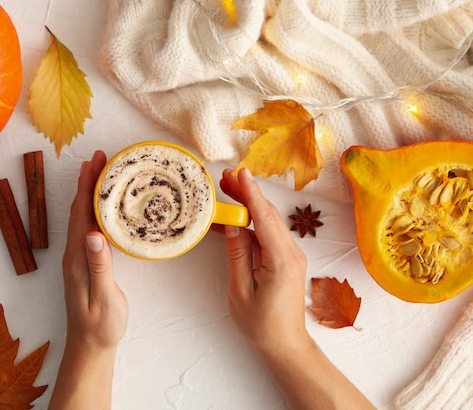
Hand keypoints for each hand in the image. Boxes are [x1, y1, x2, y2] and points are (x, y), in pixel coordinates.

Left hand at [62, 150, 127, 350]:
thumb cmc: (99, 325)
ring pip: (84, 217)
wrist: (89, 346)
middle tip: (101, 157)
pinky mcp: (86, 263)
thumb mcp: (103, 298)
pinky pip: (90, 228)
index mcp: (78, 257)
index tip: (95, 162)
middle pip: (80, 210)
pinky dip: (96, 210)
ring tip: (102, 173)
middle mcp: (75, 253)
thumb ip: (99, 267)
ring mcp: (79, 257)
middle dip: (89, 181)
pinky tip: (105, 208)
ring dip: (91, 193)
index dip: (88, 186)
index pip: (82, 214)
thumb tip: (94, 234)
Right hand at [221, 169, 375, 409]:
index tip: (240, 174)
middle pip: (268, 214)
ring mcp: (292, 255)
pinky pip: (270, 233)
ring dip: (250, 204)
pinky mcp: (287, 258)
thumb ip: (238, 255)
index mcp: (280, 261)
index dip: (251, 194)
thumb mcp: (241, 291)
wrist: (285, 343)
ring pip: (270, 221)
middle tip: (225, 178)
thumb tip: (233, 225)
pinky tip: (237, 216)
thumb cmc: (261, 324)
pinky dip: (254, 220)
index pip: (264, 219)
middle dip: (247, 193)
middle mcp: (291, 253)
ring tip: (228, 189)